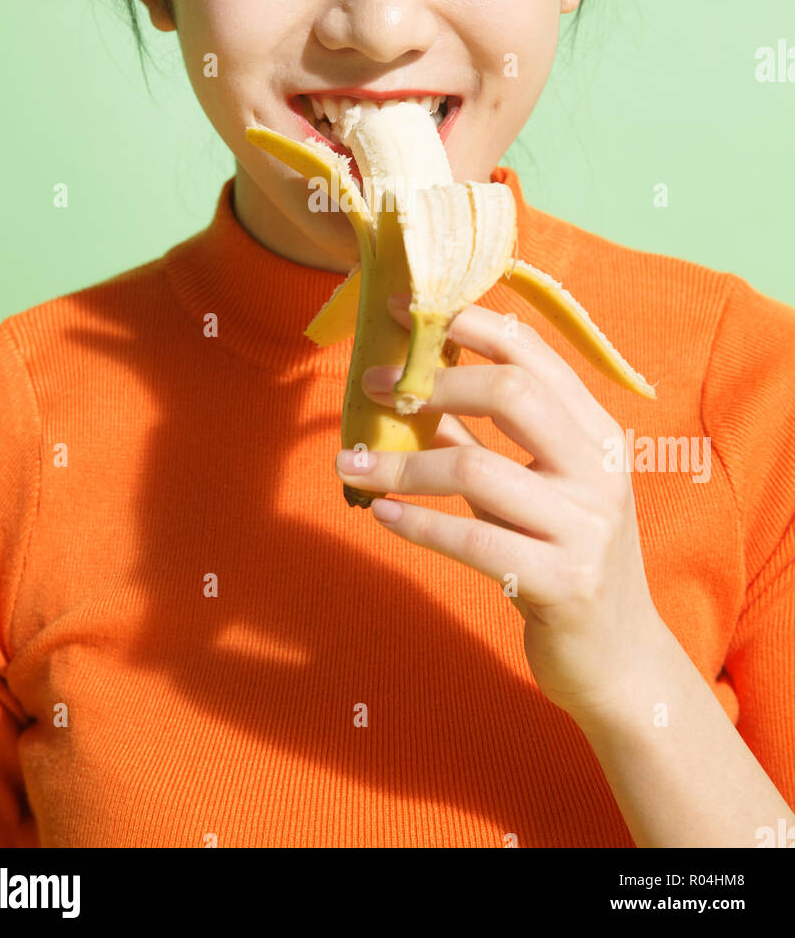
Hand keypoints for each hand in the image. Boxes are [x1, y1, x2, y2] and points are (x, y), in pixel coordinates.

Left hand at [335, 294, 666, 725]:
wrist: (619, 660)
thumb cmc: (564, 559)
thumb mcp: (534, 490)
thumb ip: (485, 439)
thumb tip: (414, 384)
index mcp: (598, 433)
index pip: (532, 353)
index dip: (465, 322)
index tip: (402, 312)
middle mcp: (600, 470)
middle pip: (510, 393)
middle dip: (431, 383)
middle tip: (375, 386)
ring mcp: (586, 528)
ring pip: (475, 469)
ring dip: (401, 462)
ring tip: (351, 460)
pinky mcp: (561, 584)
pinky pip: (470, 541)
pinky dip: (415, 523)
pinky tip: (379, 513)